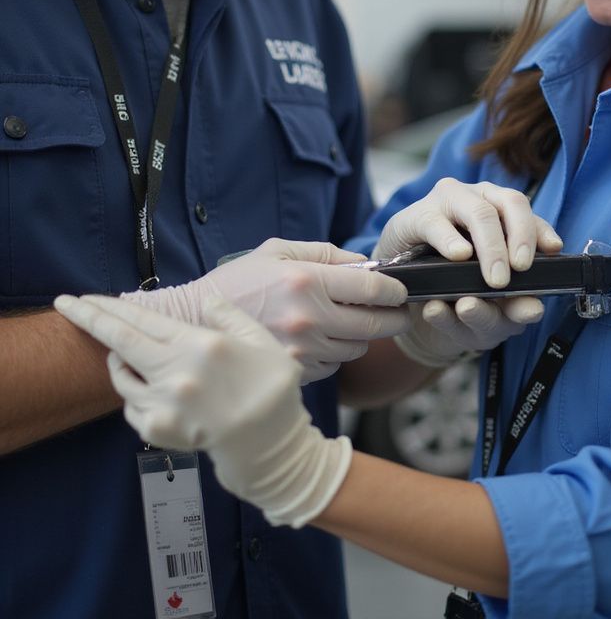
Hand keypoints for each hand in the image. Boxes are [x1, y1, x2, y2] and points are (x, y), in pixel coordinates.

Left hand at [53, 293, 347, 527]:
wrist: (267, 444)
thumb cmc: (271, 388)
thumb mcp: (262, 342)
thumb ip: (231, 317)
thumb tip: (206, 300)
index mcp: (201, 345)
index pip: (144, 320)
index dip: (108, 307)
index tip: (80, 297)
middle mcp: (175, 372)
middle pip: (119, 341)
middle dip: (88, 319)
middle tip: (64, 304)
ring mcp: (162, 404)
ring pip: (122, 378)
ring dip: (118, 362)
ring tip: (128, 357)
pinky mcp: (156, 430)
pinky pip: (133, 406)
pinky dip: (137, 395)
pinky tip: (154, 391)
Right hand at [122, 239, 409, 383]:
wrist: (192, 326)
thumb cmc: (237, 283)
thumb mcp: (278, 252)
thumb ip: (326, 254)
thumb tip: (364, 262)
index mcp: (307, 281)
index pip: (372, 287)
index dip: (395, 289)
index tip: (401, 290)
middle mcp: (309, 318)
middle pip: (375, 324)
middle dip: (395, 318)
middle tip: (400, 312)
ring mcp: (301, 350)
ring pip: (356, 348)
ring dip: (362, 336)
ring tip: (351, 322)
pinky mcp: (293, 373)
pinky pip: (333, 366)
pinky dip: (336, 353)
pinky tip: (322, 340)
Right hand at [375, 179, 559, 366]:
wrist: (406, 288)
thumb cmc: (455, 286)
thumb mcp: (488, 301)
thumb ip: (511, 304)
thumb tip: (534, 310)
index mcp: (501, 209)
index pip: (529, 213)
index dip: (541, 230)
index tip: (552, 251)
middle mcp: (479, 198)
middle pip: (511, 203)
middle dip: (520, 239)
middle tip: (519, 273)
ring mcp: (448, 203)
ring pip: (480, 212)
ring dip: (492, 247)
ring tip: (495, 279)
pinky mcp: (416, 217)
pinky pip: (435, 223)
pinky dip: (450, 241)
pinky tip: (459, 256)